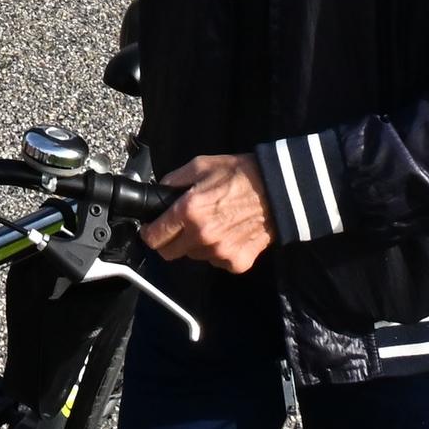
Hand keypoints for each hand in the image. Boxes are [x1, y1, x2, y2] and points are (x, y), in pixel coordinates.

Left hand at [145, 153, 274, 269]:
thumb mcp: (200, 166)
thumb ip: (174, 180)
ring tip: (212, 225)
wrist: (278, 190)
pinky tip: (229, 233)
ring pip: (193, 257)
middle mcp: (202, 236)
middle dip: (169, 241)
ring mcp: (220, 252)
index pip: (154, 237)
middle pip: (169, 254)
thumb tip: (159, 192)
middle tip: (180, 228)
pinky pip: (217, 261)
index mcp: (189, 211)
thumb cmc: (240, 174)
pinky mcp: (237, 262)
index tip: (152, 230)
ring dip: (195, 245)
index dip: (149, 233)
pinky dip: (218, 251)